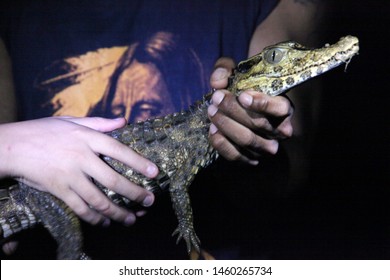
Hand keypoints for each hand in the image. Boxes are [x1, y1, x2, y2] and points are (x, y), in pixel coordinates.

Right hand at [0, 117, 157, 225]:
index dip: (139, 162)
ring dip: (117, 212)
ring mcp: (70, 176)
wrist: (11, 146)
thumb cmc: (43, 131)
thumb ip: (99, 123)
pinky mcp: (59, 190)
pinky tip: (106, 222)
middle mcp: (81, 158)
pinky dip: (95, 218)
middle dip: (134, 193)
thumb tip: (123, 121)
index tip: (155, 173)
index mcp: (87, 138)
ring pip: (98, 199)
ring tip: (131, 219)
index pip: (119, 151)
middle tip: (149, 201)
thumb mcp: (71, 121)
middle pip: (113, 180)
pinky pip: (80, 208)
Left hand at [208, 58, 293, 163]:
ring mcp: (267, 147)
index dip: (262, 103)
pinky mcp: (251, 159)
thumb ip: (225, 69)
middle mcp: (280, 130)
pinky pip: (237, 156)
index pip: (280, 109)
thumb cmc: (242, 87)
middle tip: (216, 98)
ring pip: (247, 140)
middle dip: (234, 110)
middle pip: (258, 124)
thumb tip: (217, 82)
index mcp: (284, 107)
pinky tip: (212, 130)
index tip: (242, 96)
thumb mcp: (235, 71)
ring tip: (211, 111)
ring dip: (226, 125)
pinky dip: (222, 144)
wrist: (240, 106)